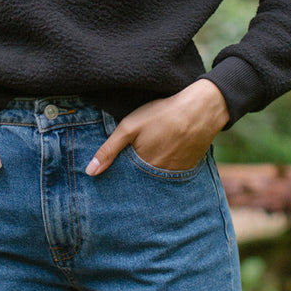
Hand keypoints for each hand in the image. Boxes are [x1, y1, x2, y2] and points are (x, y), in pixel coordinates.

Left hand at [85, 79, 228, 176]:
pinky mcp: (188, 168)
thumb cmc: (162, 115)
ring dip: (151, 172)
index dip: (119, 175)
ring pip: (157, 177)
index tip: (112, 175)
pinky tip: (167, 152)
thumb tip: (89, 172)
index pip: (125, 180)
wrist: (201, 110)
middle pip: (142, 181)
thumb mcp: (129, 127)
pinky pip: (173, 173)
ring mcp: (176, 174)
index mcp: (142, 168)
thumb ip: (109, 150)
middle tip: (135, 161)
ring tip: (151, 155)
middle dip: (134, 177)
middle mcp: (159, 177)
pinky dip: (167, 166)